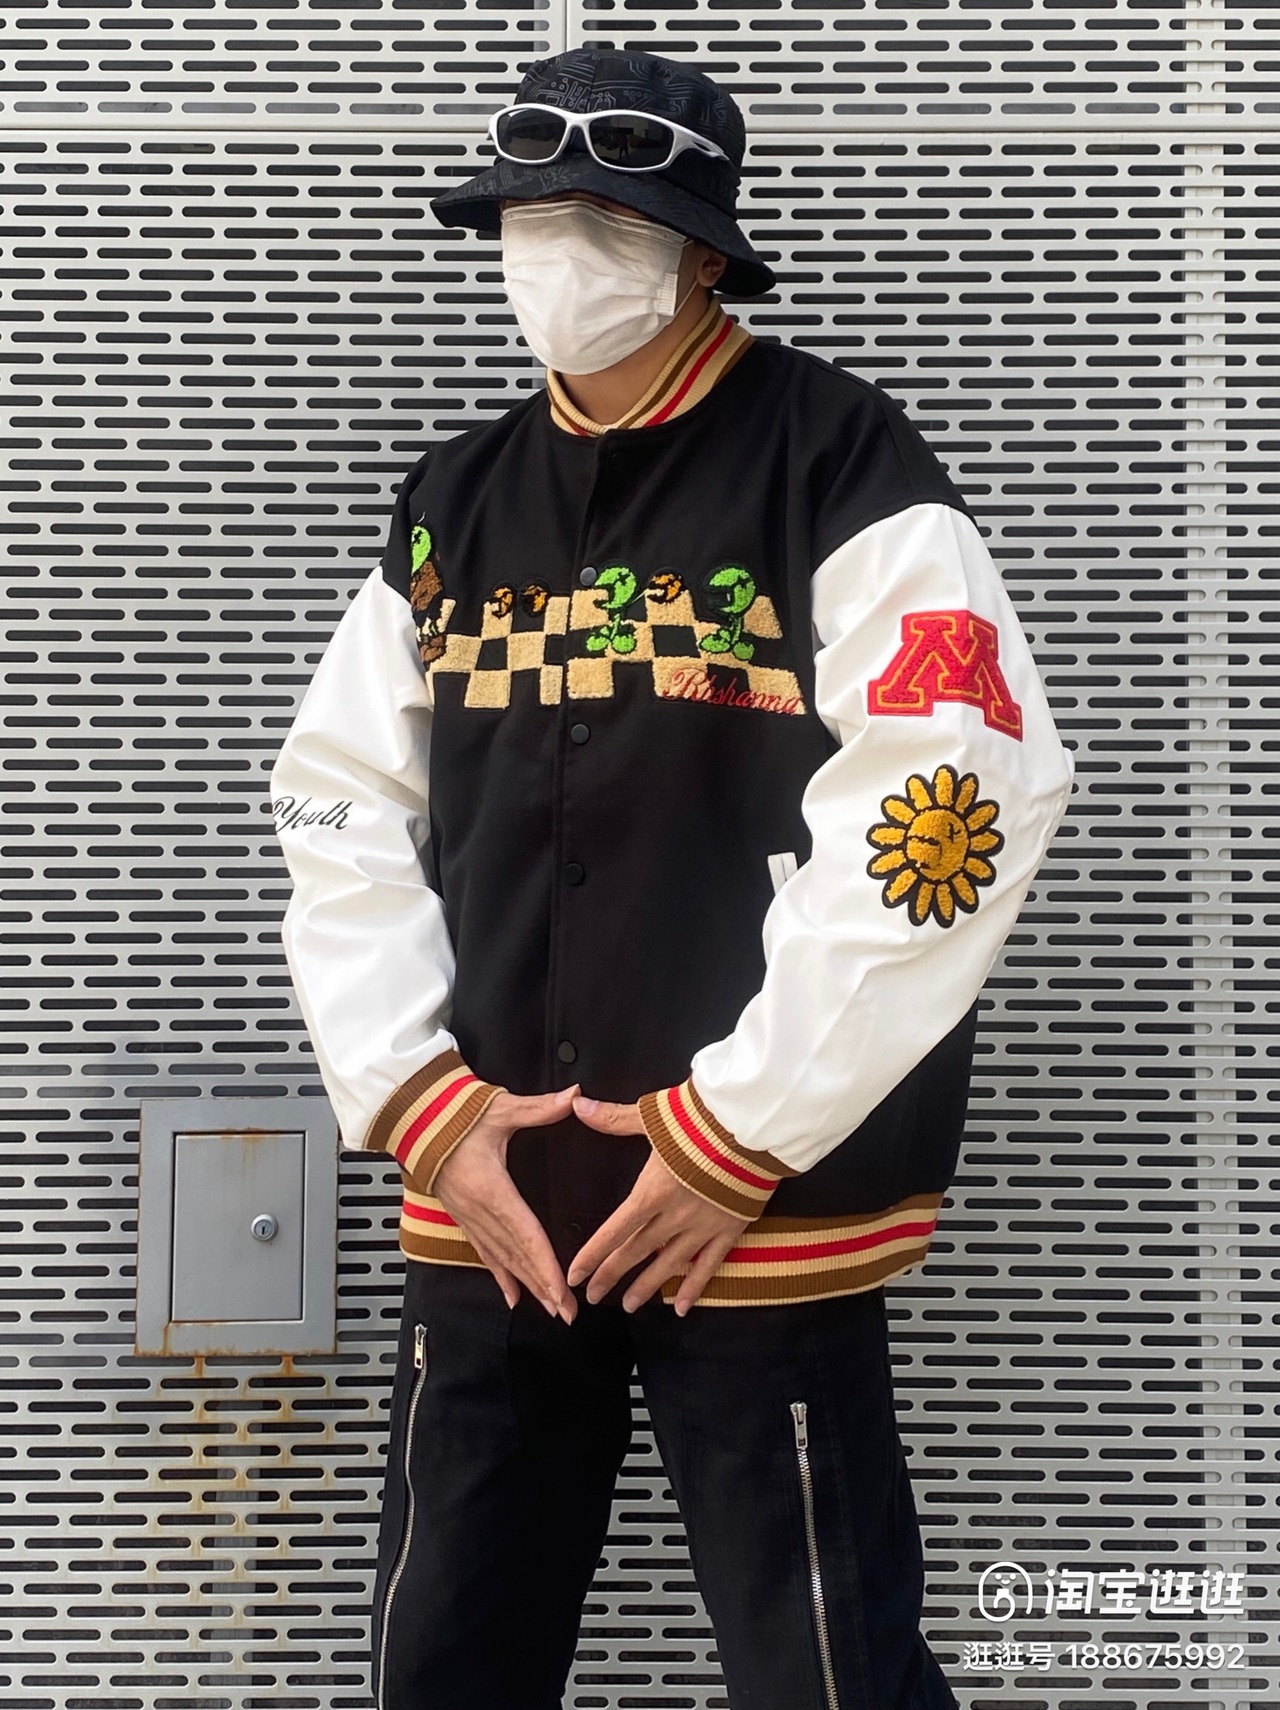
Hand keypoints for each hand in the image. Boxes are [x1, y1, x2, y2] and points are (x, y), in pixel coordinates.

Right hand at [432, 1083, 579, 1321]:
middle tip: (566, 1312)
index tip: (560, 1289)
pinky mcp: (462, 1215)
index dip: (543, 1265)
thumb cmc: (453, 1113)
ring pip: (500, 1260)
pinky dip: (499, 1276)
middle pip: (515, 1257)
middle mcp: (478, 1211)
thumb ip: (540, 1108)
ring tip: (549, 1309)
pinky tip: (512, 1296)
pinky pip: (483, 1252)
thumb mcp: (500, 1109)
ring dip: (526, 1285)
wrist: (413, 1116)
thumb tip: (575, 1096)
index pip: (524, 1235)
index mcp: (491, 1189)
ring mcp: (468, 1216)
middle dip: (541, 1286)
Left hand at [567, 1094, 751, 1315]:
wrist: (751, 1127)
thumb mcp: (652, 1116)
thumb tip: (576, 1104)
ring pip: (668, 1265)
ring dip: (646, 1286)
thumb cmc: (699, 1120)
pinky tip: (682, 1308)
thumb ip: (614, 1118)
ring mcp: (703, 1227)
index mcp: (651, 1192)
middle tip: (593, 1296)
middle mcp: (673, 1217)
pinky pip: (709, 1265)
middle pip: (636, 1252)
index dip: (593, 1256)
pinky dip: (695, 1287)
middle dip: (611, 1275)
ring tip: (629, 1306)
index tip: (575, 1277)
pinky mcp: (729, 1229)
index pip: (614, 1231)